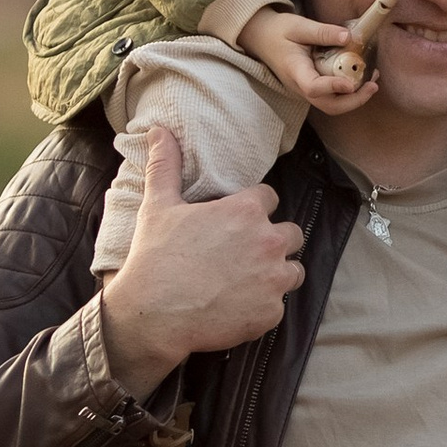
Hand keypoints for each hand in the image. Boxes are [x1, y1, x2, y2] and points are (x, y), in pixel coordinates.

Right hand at [98, 129, 305, 399]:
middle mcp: (269, 241)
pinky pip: (278, 307)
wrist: (152, 316)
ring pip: (294, 271)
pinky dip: (263, 308)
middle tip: (245, 254)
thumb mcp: (158, 206)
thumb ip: (166, 165)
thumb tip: (159, 130)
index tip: (235, 222)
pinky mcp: (272, 313)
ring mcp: (274, 280)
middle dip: (273, 241)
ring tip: (248, 282)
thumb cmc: (155, 258)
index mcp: (247, 211)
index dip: (253, 209)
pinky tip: (238, 308)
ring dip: (277, 274)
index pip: (269, 198)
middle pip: (292, 233)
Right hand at [239, 3, 375, 109]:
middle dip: (353, 101)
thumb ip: (323, 32)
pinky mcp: (313, 88)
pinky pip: (332, 97)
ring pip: (332, 105)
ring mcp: (306, 90)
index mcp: (294, 71)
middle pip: (328, 106)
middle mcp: (300, 87)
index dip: (332, 87)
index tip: (351, 83)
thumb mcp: (298, 25)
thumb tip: (349, 36)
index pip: (313, 87)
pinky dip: (349, 92)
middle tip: (373, 86)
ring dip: (354, 99)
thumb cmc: (279, 31)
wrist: (262, 38)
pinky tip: (363, 77)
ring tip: (373, 81)